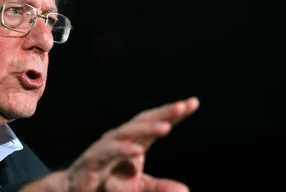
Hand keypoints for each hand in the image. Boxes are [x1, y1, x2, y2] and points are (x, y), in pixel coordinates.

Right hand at [24, 96, 198, 191]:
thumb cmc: (106, 185)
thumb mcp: (137, 186)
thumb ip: (159, 187)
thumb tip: (185, 190)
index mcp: (131, 142)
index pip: (153, 122)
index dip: (172, 113)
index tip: (193, 103)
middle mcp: (118, 140)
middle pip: (142, 122)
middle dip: (163, 113)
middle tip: (183, 106)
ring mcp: (103, 149)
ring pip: (126, 134)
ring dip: (146, 129)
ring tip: (166, 127)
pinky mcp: (91, 163)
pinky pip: (107, 153)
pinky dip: (122, 150)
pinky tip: (137, 150)